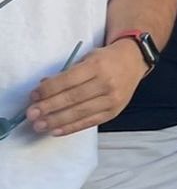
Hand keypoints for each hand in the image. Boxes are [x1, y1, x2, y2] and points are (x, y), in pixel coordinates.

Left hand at [26, 39, 147, 134]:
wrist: (133, 62)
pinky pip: (90, 122)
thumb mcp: (87, 58)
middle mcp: (106, 83)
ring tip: (39, 125)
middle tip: (31, 114)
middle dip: (49, 107)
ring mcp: (112, 99)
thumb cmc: (106, 59)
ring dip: (57, 120)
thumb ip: (66, 73)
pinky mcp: (114, 111)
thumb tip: (43, 89)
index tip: (33, 96)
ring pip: (80, 112)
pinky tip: (56, 131)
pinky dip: (71, 128)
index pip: (68, 80)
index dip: (49, 89)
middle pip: (73, 98)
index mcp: (97, 65)